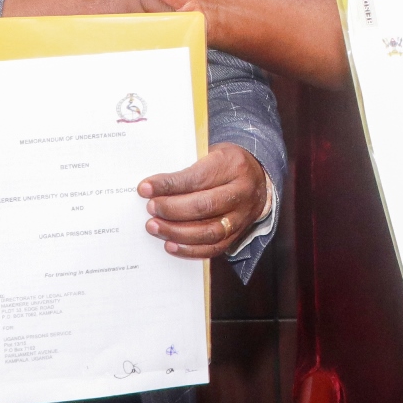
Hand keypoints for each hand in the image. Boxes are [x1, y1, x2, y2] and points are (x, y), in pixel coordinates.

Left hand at [140, 142, 268, 257]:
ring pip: (210, 231)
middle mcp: (241, 192)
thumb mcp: (211, 153)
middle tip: (151, 209)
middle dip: (172, 209)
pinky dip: (190, 250)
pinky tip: (170, 245)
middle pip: (204, 205)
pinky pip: (215, 248)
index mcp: (232, 165)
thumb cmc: (225, 163)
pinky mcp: (238, 234)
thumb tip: (153, 186)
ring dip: (177, 232)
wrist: (257, 178)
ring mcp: (242, 216)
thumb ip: (187, 167)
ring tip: (154, 227)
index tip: (145, 188)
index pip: (197, 178)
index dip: (169, 185)